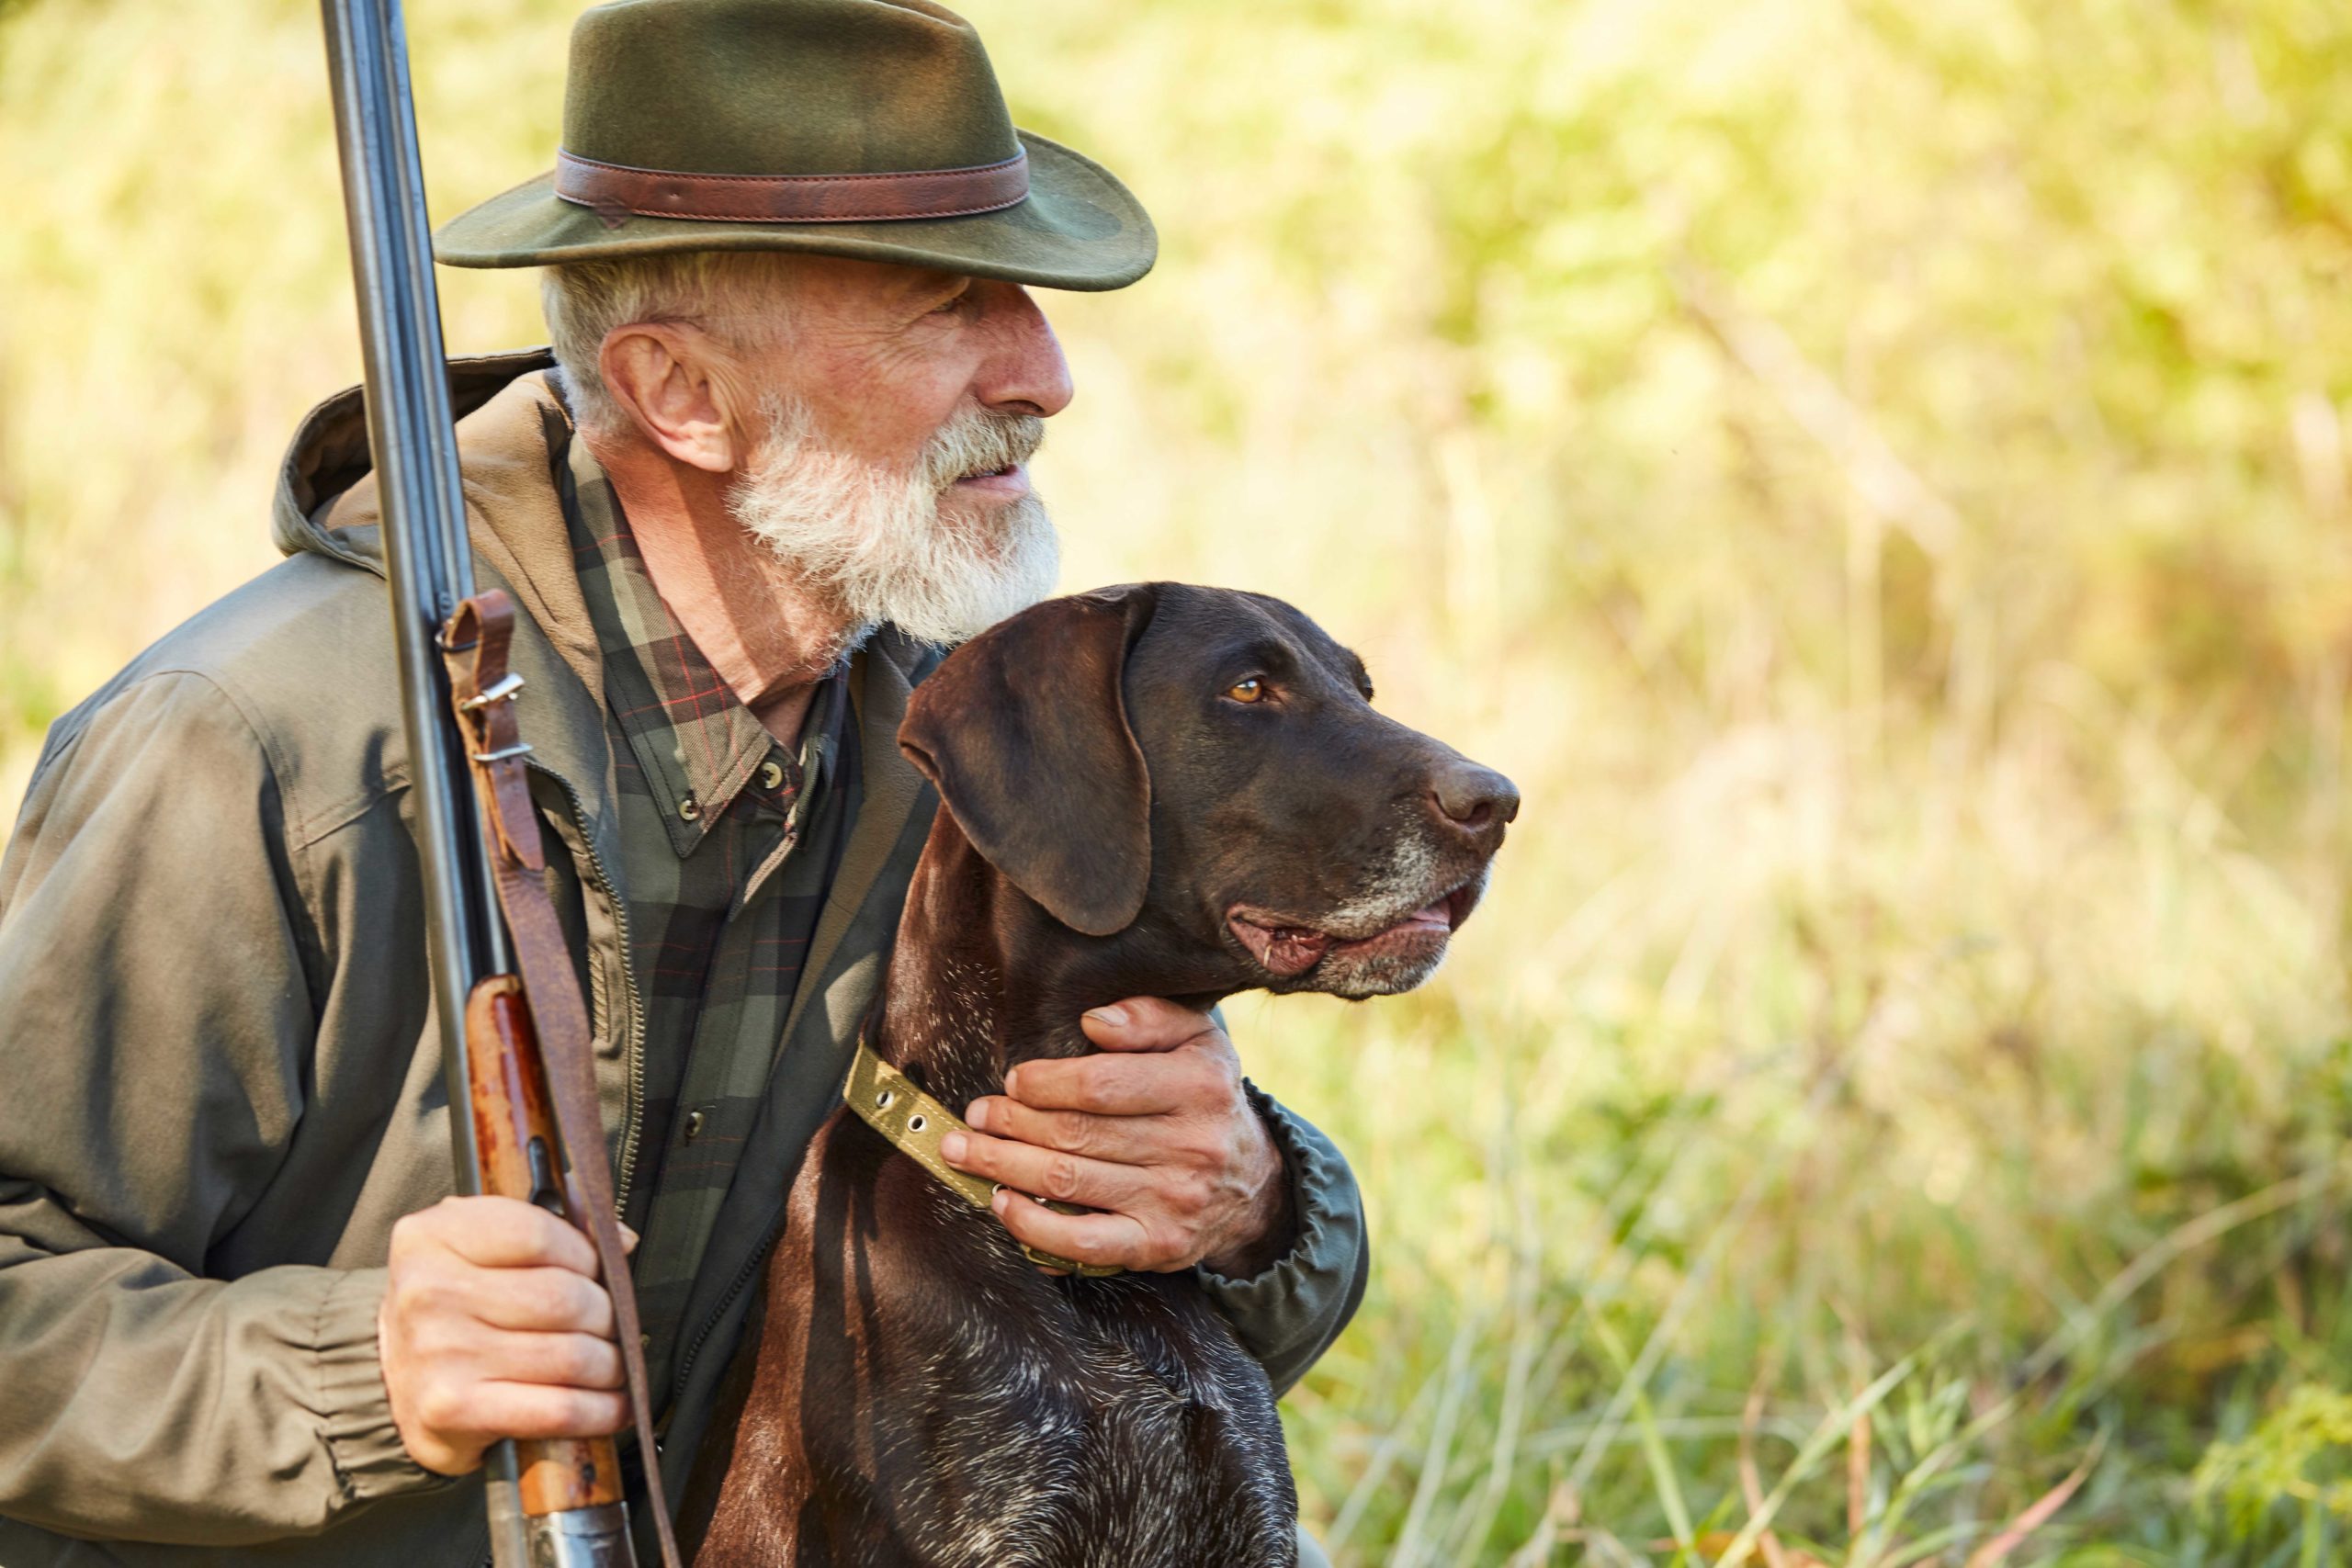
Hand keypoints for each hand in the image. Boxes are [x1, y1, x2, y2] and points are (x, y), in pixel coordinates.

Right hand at [377, 1195, 631, 1474]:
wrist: (393, 1383)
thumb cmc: (451, 1310)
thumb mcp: (478, 1249)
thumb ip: (548, 1227)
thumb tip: (620, 1239)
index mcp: (433, 1236)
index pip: (540, 1234)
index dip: (587, 1255)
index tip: (598, 1272)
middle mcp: (430, 1291)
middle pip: (564, 1297)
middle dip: (607, 1315)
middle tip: (613, 1326)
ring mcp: (439, 1353)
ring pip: (572, 1354)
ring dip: (611, 1365)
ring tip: (613, 1365)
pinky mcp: (453, 1409)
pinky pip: (558, 1409)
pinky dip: (600, 1410)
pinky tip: (612, 1406)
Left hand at [941, 997, 1292, 1276]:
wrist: (1251, 1184)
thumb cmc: (1204, 1099)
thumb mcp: (1196, 1041)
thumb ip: (1148, 1018)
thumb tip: (1092, 1022)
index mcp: (1199, 1086)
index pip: (1102, 1084)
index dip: (1046, 1083)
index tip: (1013, 1081)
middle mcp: (1192, 1146)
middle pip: (1076, 1134)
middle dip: (1011, 1123)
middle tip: (975, 1115)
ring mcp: (1173, 1201)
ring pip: (1069, 1183)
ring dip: (1003, 1166)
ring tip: (965, 1151)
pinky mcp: (1157, 1246)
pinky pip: (1083, 1243)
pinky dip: (1033, 1226)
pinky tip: (1002, 1203)